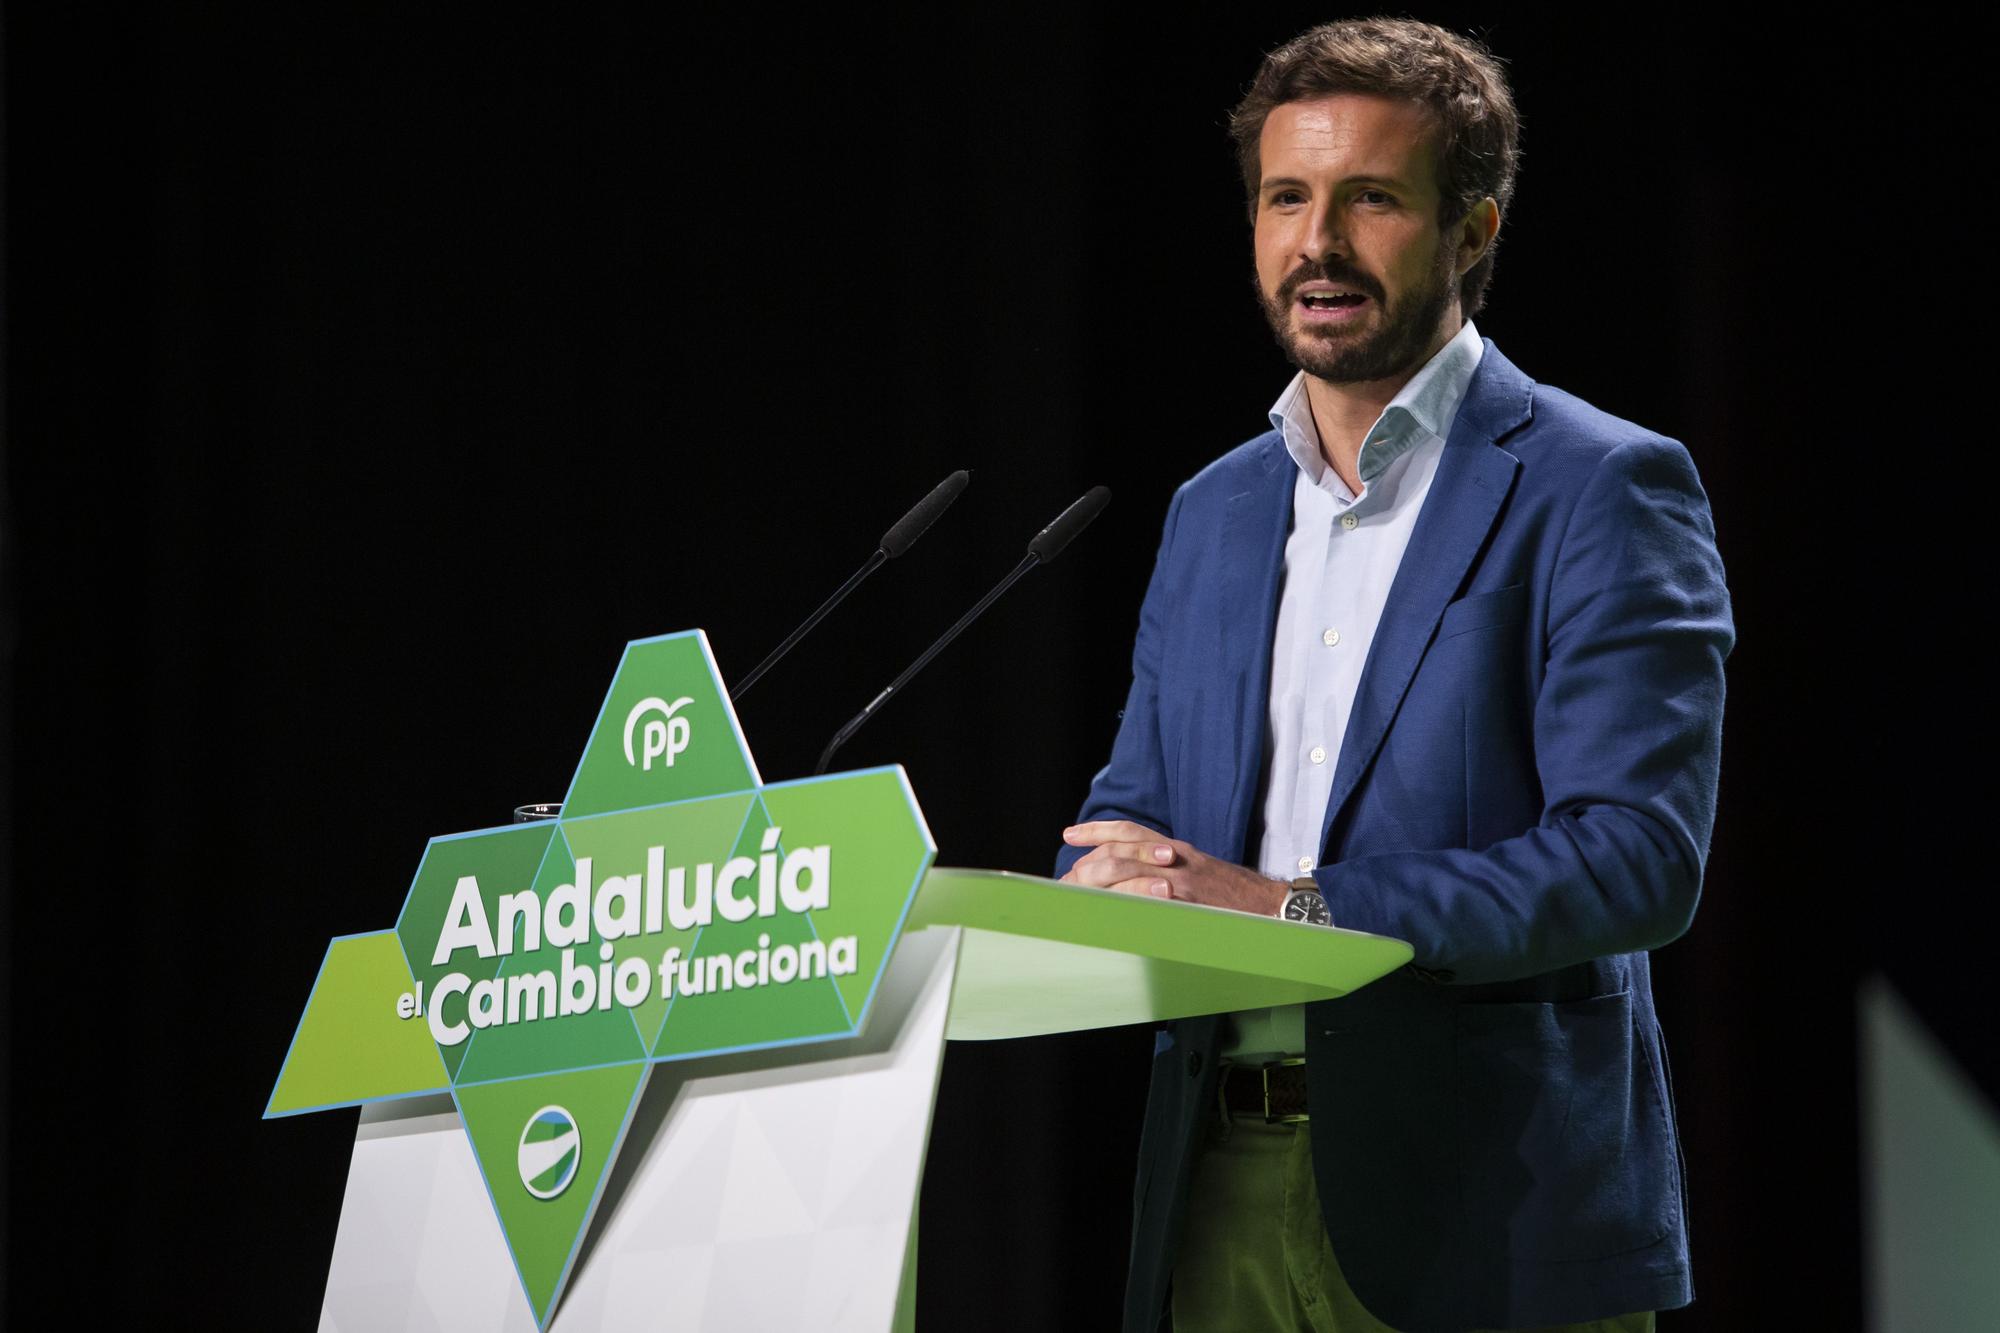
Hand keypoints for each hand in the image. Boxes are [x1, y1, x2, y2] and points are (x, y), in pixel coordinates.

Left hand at [1060, 820, 1288, 915]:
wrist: (1269, 906)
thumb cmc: (1233, 895)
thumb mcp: (1197, 871)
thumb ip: (1166, 870)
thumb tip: (1132, 878)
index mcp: (1175, 849)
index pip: (1129, 831)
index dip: (1097, 831)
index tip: (1070, 834)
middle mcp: (1175, 857)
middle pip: (1120, 849)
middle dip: (1089, 861)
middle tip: (1067, 874)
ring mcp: (1180, 880)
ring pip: (1128, 870)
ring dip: (1098, 881)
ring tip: (1077, 892)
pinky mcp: (1187, 902)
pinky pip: (1147, 899)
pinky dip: (1124, 902)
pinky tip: (1105, 909)